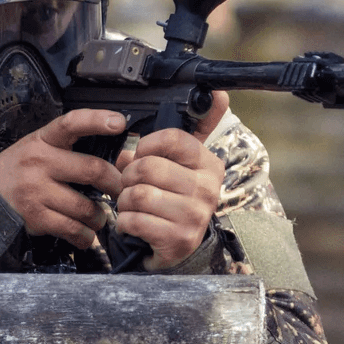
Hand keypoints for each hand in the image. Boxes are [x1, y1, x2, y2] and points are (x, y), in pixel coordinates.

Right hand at [0, 109, 126, 248]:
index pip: (71, 123)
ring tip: (98, 217)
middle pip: (93, 170)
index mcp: (44, 139)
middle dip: (115, 185)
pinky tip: (85, 234)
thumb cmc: (25, 169)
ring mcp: (35, 190)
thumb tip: (125, 159)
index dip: (97, 120)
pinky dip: (86, 236)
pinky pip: (72, 229)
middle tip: (121, 191)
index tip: (119, 122)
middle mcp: (39, 161)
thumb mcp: (43, 148)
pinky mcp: (34, 216)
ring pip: (86, 207)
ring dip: (100, 217)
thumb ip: (77, 149)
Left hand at [115, 92, 228, 270]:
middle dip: (128, 177)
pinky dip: (126, 222)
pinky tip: (135, 224)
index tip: (142, 153)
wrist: (178, 248)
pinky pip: (134, 220)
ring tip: (134, 205)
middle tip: (132, 185)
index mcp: (209, 164)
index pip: (172, 138)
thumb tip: (219, 95)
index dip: (146, 144)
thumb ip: (193, 130)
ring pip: (137, 194)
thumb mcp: (182, 164)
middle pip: (147, 167)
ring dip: (125, 201)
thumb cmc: (173, 199)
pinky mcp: (179, 239)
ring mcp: (195, 215)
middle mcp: (207, 189)